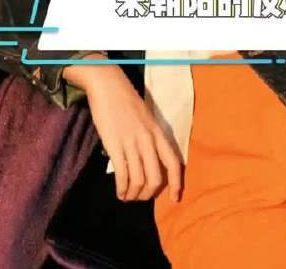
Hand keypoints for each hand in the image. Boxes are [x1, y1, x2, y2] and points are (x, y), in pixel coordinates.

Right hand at [64, 60, 181, 202]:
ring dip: (134, 194)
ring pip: (138, 180)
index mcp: (158, 132)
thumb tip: (149, 161)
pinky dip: (122, 188)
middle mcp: (148, 140)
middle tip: (141, 197)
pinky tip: (119, 192)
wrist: (108, 86)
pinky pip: (122, 175)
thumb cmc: (126, 101)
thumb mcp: (146, 118)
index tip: (175, 199)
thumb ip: (150, 138)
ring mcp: (132, 143)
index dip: (176, 184)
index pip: (174, 163)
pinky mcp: (115, 145)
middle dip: (148, 194)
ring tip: (127, 197)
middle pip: (156, 178)